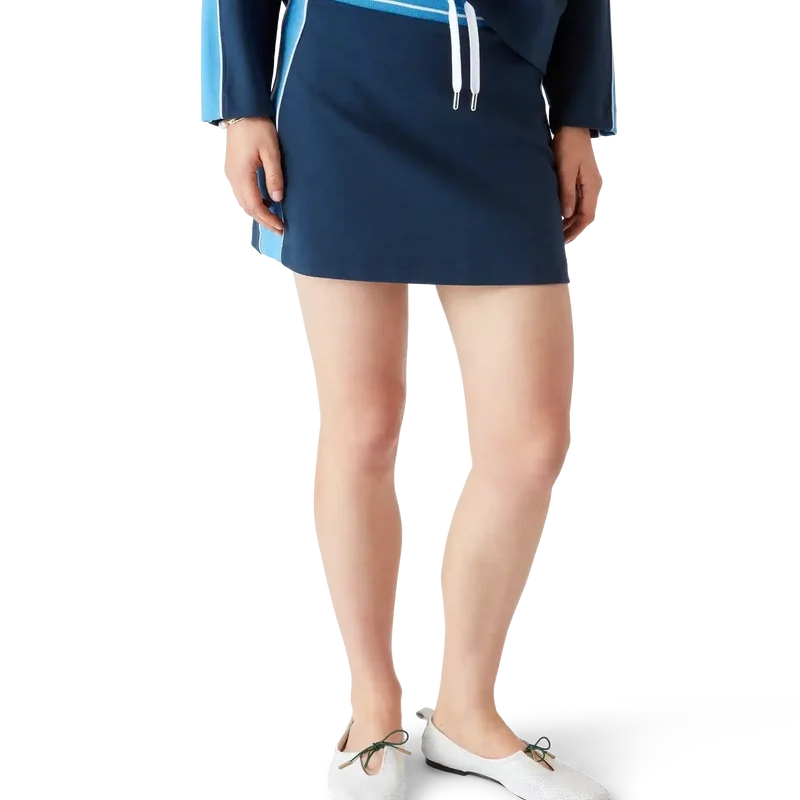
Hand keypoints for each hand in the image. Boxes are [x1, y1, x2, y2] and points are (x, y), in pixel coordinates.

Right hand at [223, 117, 284, 232]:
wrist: (241, 110)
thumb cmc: (258, 128)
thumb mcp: (271, 151)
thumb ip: (274, 175)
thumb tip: (277, 198)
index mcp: (243, 176)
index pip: (256, 206)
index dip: (269, 219)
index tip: (281, 227)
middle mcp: (233, 179)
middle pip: (248, 209)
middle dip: (264, 221)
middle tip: (279, 229)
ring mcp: (230, 176)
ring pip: (242, 203)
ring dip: (257, 214)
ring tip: (272, 220)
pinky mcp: (231, 171)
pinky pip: (240, 195)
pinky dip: (251, 204)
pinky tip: (262, 204)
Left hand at [552, 127, 601, 243]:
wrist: (572, 124)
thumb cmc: (568, 143)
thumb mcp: (565, 169)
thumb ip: (566, 192)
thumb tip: (566, 215)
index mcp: (591, 186)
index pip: (586, 216)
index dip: (575, 231)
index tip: (563, 241)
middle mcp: (592, 187)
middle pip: (584, 215)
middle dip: (571, 229)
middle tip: (556, 241)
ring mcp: (587, 183)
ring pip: (580, 209)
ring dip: (569, 221)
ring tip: (555, 231)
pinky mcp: (580, 179)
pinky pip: (576, 200)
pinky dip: (568, 210)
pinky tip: (557, 214)